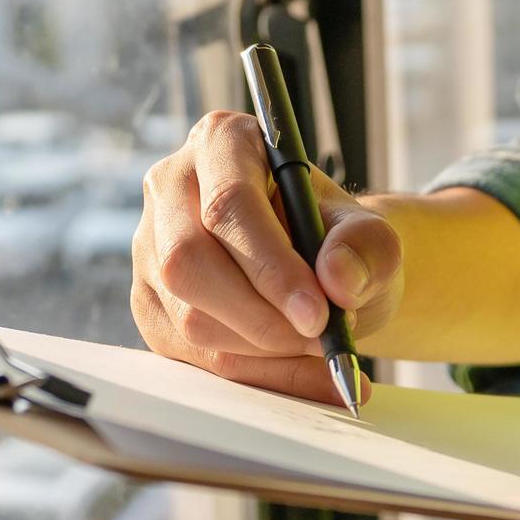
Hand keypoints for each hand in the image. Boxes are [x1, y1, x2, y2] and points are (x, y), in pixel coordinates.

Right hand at [130, 110, 401, 400]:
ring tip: (320, 351)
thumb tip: (336, 278)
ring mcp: (151, 250)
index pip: (228, 205)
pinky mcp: (153, 307)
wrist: (323, 270)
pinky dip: (254, 377)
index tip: (318, 314)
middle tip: (322, 340)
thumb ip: (365, 246)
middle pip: (188, 262)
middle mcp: (171, 188)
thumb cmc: (337, 239)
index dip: (270, 265)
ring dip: (263, 350)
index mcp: (221, 142)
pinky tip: (298, 371)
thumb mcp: (369, 233)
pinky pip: (193, 358)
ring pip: (188, 318)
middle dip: (261, 317)